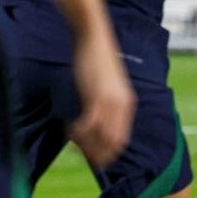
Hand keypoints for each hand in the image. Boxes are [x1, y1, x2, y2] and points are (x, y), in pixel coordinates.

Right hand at [69, 30, 135, 167]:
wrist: (95, 39)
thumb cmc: (97, 62)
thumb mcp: (107, 87)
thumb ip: (107, 105)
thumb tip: (97, 125)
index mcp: (127, 105)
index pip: (121, 140)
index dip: (107, 153)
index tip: (93, 158)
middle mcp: (122, 106)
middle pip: (113, 143)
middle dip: (96, 154)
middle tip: (79, 153)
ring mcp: (110, 102)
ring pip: (100, 137)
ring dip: (85, 144)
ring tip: (72, 139)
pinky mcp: (96, 96)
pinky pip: (88, 124)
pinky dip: (78, 132)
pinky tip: (69, 128)